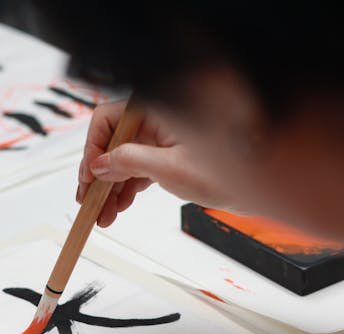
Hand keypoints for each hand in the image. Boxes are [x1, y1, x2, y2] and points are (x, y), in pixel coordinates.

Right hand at [77, 100, 223, 226]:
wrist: (255, 184)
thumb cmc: (226, 169)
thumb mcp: (171, 168)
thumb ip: (130, 162)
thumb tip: (100, 164)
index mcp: (156, 109)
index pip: (107, 119)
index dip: (93, 148)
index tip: (89, 177)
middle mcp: (154, 120)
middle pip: (111, 142)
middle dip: (99, 175)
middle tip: (88, 201)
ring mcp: (159, 137)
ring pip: (122, 159)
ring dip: (110, 187)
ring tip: (103, 214)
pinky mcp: (165, 154)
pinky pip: (137, 168)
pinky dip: (127, 187)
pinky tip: (118, 206)